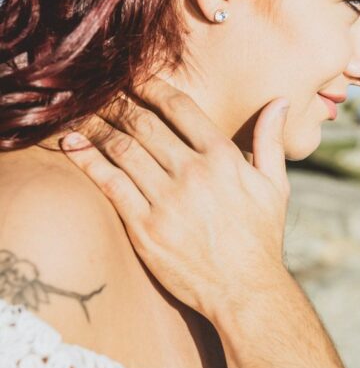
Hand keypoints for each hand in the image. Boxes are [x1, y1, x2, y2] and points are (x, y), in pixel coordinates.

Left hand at [61, 78, 292, 320]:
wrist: (245, 290)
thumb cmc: (262, 237)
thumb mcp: (275, 185)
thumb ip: (270, 140)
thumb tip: (278, 102)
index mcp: (223, 158)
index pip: (180, 108)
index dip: (152, 87)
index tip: (134, 78)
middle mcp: (193, 173)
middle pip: (144, 124)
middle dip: (118, 103)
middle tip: (99, 91)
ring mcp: (167, 200)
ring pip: (122, 149)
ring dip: (97, 126)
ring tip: (81, 114)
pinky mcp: (145, 227)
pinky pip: (110, 184)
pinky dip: (88, 161)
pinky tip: (73, 146)